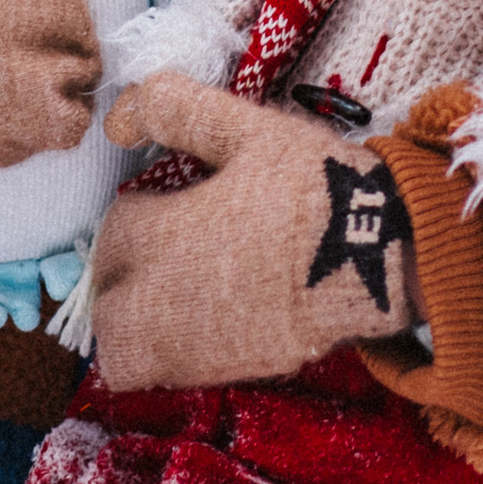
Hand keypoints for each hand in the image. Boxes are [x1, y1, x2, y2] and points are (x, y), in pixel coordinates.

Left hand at [88, 72, 414, 390]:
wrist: (379, 258)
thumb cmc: (314, 188)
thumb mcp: (248, 129)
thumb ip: (177, 110)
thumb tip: (118, 117)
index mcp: (161, 234)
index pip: (112, 229)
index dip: (137, 211)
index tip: (165, 202)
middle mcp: (162, 297)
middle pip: (103, 300)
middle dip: (121, 276)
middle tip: (160, 251)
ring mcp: (192, 343)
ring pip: (123, 350)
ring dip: (134, 322)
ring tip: (173, 293)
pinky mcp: (226, 370)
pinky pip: (169, 373)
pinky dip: (172, 351)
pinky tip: (211, 318)